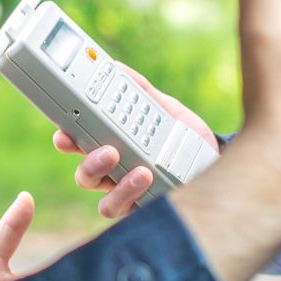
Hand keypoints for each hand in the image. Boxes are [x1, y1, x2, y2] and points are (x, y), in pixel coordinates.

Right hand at [53, 64, 218, 218]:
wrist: (216, 161)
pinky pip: (129, 213)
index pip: (81, 147)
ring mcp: (131, 197)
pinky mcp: (147, 212)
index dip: (66, 141)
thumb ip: (141, 90)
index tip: (63, 135)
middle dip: (89, 164)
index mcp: (113, 148)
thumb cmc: (185, 137)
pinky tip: (149, 179)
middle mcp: (117, 176)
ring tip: (140, 170)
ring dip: (119, 187)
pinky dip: (133, 196)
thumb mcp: (166, 109)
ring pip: (104, 202)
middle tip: (108, 150)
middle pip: (86, 176)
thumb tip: (116, 68)